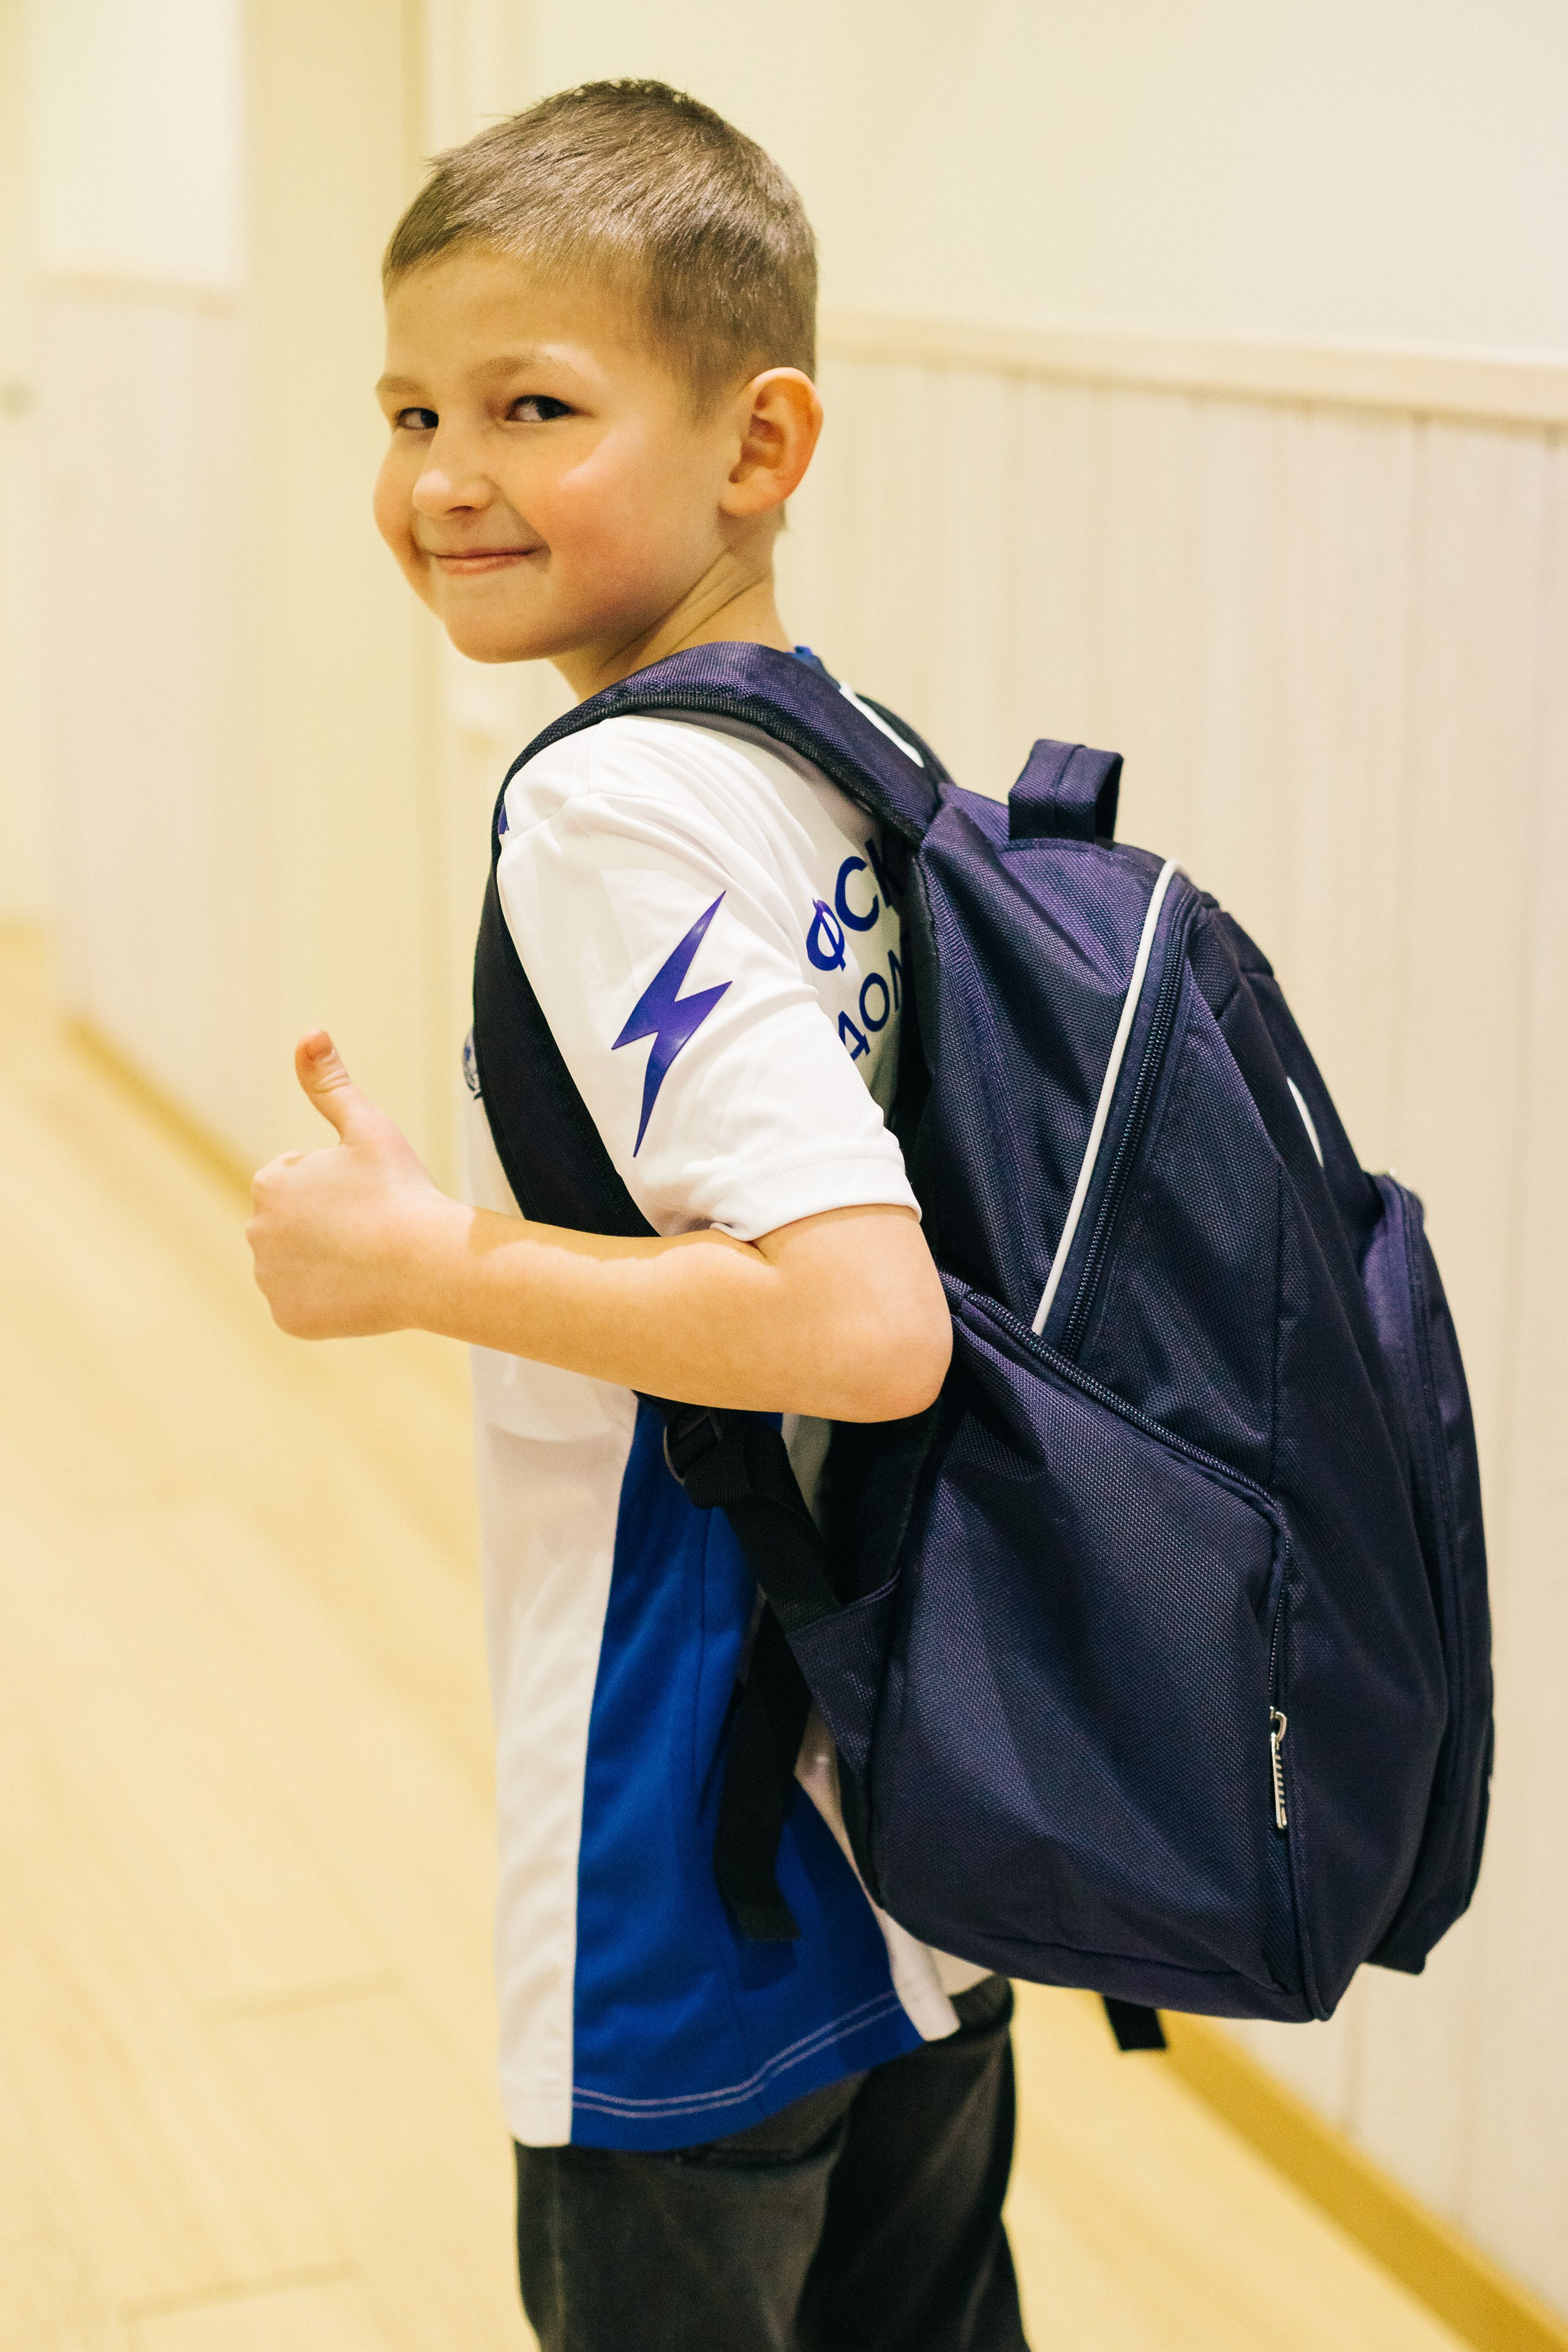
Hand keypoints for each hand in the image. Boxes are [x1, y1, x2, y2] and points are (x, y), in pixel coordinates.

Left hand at [247, 1032, 450, 1337]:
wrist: (425, 1263)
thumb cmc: (400, 1189)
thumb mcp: (367, 1127)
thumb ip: (330, 1083)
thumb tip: (310, 1031)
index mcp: (268, 1182)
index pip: (297, 1185)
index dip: (337, 1190)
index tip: (365, 1196)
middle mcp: (255, 1230)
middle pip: (294, 1227)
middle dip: (325, 1227)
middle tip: (370, 1229)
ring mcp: (269, 1279)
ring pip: (299, 1267)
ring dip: (327, 1263)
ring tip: (369, 1260)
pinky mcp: (287, 1318)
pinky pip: (305, 1306)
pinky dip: (330, 1301)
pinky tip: (361, 1290)